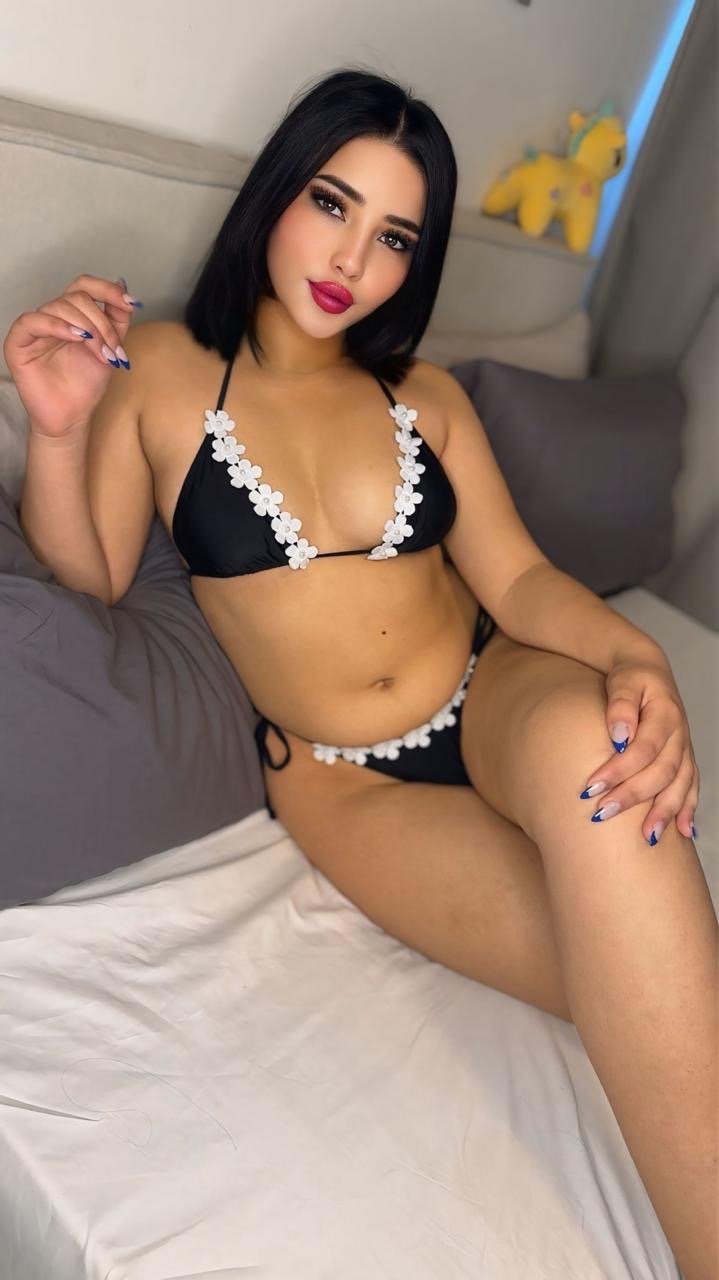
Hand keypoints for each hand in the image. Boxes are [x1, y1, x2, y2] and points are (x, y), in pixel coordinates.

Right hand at [3, 274, 138, 437]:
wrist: (71, 416)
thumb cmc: (86, 385)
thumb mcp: (110, 348)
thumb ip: (117, 321)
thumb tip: (125, 292)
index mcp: (72, 316)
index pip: (84, 286)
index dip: (106, 289)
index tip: (129, 303)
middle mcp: (53, 317)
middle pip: (77, 297)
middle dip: (102, 322)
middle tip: (113, 349)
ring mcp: (34, 328)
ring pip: (60, 306)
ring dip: (87, 327)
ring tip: (100, 352)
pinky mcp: (18, 342)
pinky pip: (32, 321)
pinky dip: (57, 325)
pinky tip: (76, 338)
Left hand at [578, 652, 699, 844]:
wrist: (648, 670)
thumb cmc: (630, 677)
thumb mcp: (623, 681)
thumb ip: (621, 705)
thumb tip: (618, 736)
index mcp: (665, 714)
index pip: (643, 748)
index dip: (619, 769)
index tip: (591, 786)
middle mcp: (680, 734)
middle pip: (661, 772)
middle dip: (633, 796)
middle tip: (602, 813)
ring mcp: (685, 748)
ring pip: (681, 784)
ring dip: (664, 812)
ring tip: (648, 837)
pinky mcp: (684, 758)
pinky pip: (691, 786)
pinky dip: (687, 809)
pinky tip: (682, 832)